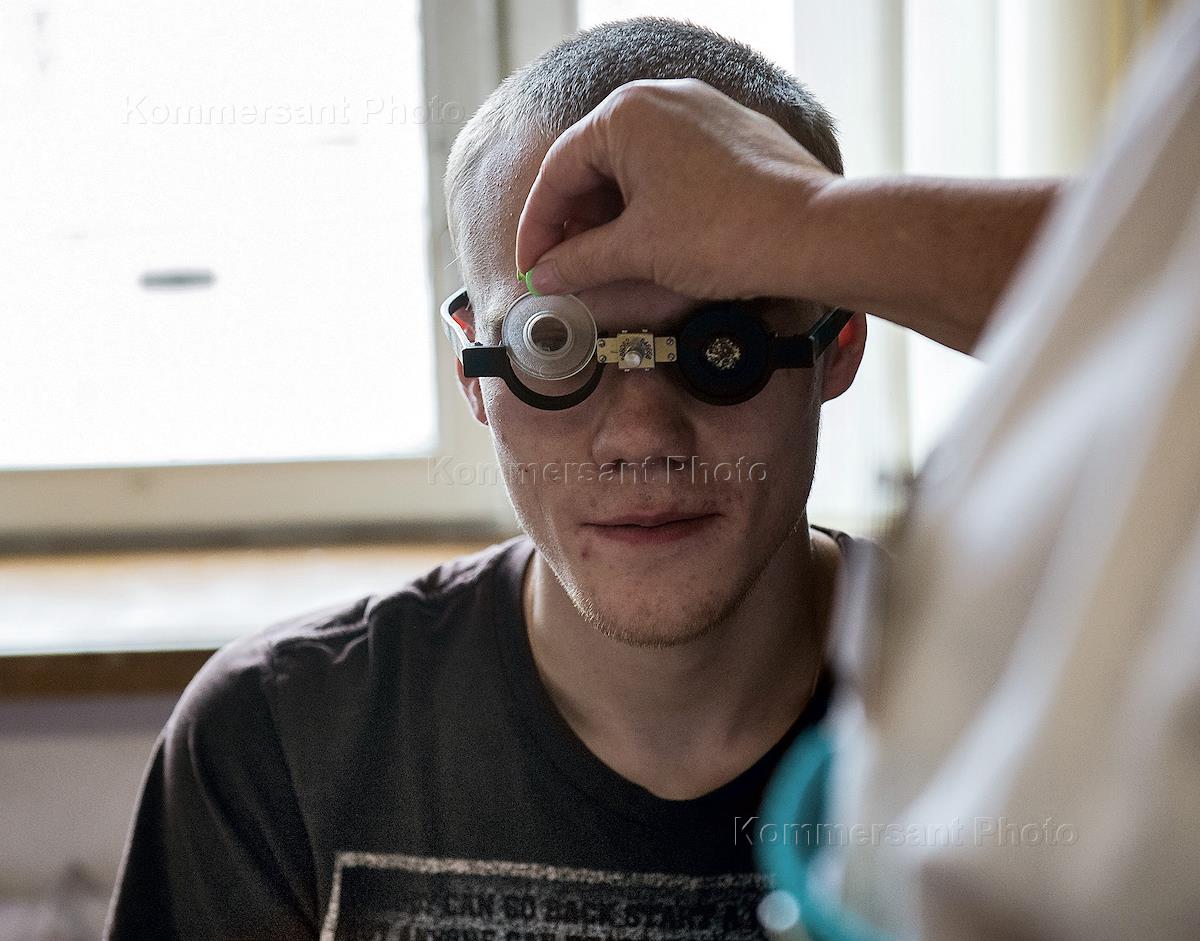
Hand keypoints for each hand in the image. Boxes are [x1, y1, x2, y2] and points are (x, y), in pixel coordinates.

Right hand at [515, 78, 836, 299]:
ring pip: (634, 165)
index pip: (559, 172)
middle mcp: (660, 98)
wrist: (814, 233)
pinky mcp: (730, 132)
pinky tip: (652, 241)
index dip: (539, 228)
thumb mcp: (637, 251)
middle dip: (577, 222)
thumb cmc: (725, 234)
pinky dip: (651, 202)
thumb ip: (580, 261)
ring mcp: (700, 111)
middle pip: (594, 164)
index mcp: (625, 114)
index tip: (534, 268)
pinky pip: (672, 164)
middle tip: (569, 270)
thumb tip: (545, 276)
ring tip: (610, 262)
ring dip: (613, 215)